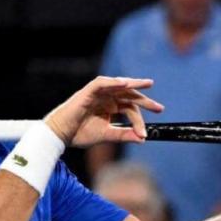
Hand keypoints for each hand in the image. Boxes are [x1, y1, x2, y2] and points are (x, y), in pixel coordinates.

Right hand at [44, 76, 163, 146]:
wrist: (61, 135)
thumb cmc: (80, 133)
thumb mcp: (107, 134)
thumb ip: (124, 134)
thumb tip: (143, 138)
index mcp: (110, 107)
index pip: (129, 108)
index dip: (139, 120)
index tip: (145, 133)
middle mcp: (105, 98)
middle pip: (128, 95)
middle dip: (145, 100)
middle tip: (159, 108)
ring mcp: (97, 93)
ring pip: (118, 84)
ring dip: (133, 83)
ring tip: (147, 84)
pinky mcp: (88, 91)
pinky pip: (102, 82)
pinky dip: (113, 82)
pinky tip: (125, 83)